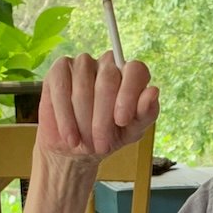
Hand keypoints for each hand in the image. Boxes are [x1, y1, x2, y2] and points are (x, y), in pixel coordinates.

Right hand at [36, 51, 159, 164]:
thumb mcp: (131, 132)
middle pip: (108, 80)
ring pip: (83, 87)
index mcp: (131, 75)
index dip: (129, 95)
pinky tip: (70, 136)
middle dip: (103, 118)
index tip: (122, 121)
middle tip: (101, 145)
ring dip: (83, 120)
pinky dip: (65, 116)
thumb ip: (145, 114)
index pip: (135, 70)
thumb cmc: (108, 137)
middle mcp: (108, 64)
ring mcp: (82, 63)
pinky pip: (62, 88)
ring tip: (83, 143)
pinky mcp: (59, 70)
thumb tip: (153, 91)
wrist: (76, 148)